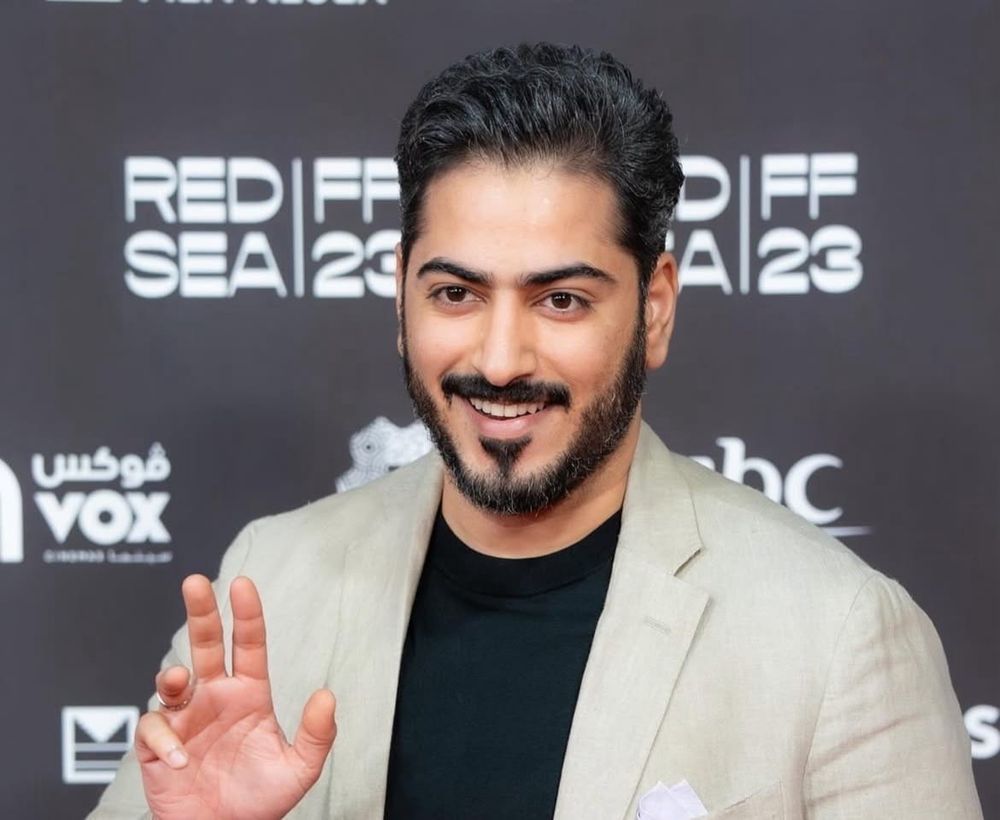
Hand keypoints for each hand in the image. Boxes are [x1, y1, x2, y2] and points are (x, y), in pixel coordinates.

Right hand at [134, 575, 336, 819]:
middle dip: (200, 612)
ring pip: (170, 680)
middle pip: (205, 644)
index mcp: (248, 694)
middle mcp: (215, 698)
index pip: (248, 645)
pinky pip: (153, 729)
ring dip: (172, 676)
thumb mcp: (300, 768)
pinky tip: (182, 759)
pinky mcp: (159, 747)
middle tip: (195, 582)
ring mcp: (185, 719)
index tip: (243, 584)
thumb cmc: (260, 801)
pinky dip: (164, 740)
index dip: (246, 614)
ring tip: (180, 680)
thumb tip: (327, 695)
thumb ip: (318, 735)